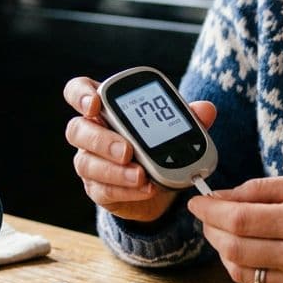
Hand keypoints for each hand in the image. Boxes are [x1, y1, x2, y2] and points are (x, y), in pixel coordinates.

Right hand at [62, 76, 216, 223]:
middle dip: (101, 140)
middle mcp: (90, 133)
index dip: (81, 95)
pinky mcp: (97, 189)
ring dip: (114, 171)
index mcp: (105, 108)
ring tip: (140, 175)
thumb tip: (206, 109)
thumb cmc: (157, 144)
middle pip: (77, 130)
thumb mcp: (173, 128)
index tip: (95, 103)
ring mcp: (90, 161)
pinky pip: (103, 190)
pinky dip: (126, 190)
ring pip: (86, 163)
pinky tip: (145, 188)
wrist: (157, 183)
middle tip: (127, 150)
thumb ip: (186, 117)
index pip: (78, 91)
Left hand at [187, 172, 282, 282]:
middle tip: (208, 216)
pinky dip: (242, 269)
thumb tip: (221, 196)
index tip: (197, 201)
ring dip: (223, 251)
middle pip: (235, 248)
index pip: (241, 219)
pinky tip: (246, 252)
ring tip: (226, 232)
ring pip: (241, 272)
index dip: (211, 210)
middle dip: (212, 230)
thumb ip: (262, 189)